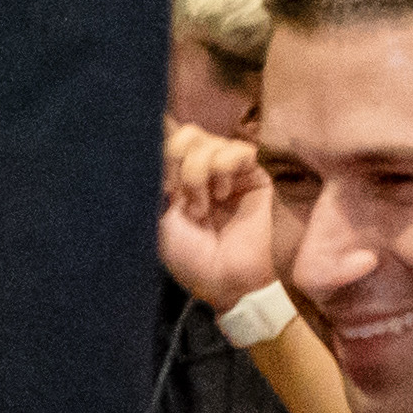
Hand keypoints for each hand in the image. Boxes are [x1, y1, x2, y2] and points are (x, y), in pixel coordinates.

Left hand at [158, 119, 281, 311]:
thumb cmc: (191, 257)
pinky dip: (225, 167)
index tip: (163, 188)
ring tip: (205, 206)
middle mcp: (204, 171)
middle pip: (188, 134)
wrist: (226, 279)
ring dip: (199, 172)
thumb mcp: (162, 219)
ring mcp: (230, 172)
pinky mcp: (254, 175)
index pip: (168, 141)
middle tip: (181, 196)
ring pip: (210, 140)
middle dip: (180, 163)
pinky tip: (225, 194)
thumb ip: (161, 180)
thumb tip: (159, 142)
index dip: (163, 153)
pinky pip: (239, 148)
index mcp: (179, 180)